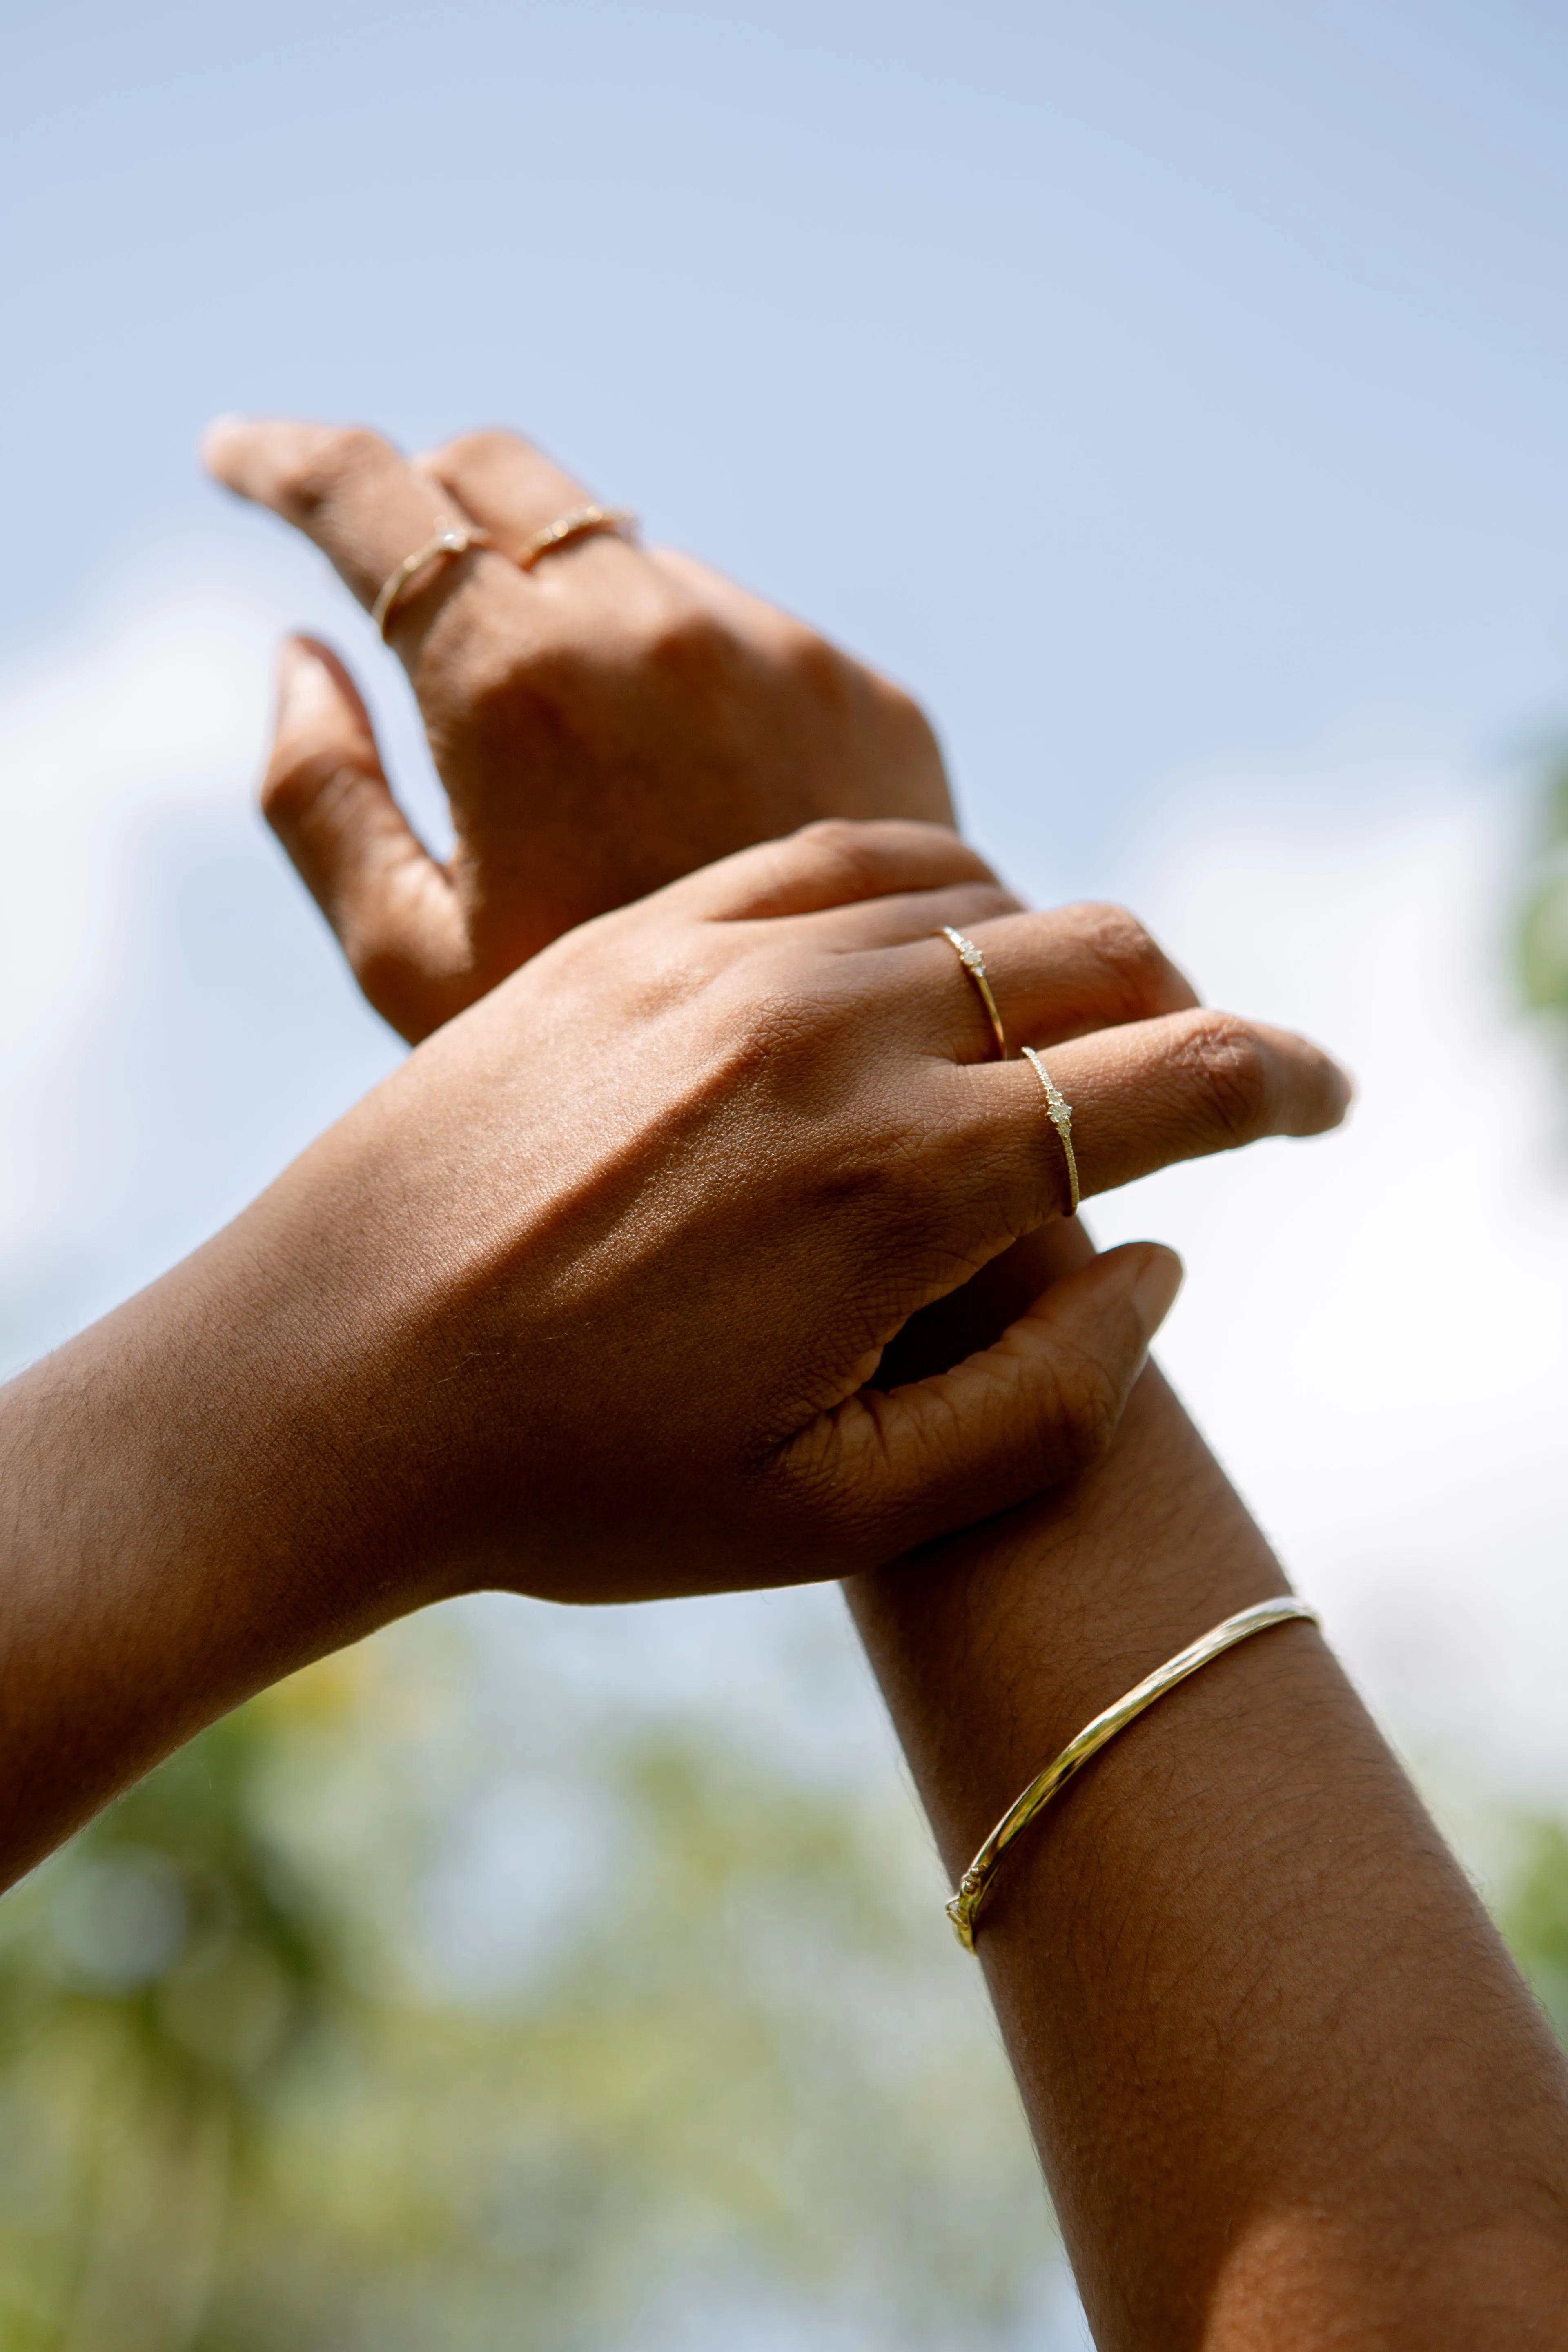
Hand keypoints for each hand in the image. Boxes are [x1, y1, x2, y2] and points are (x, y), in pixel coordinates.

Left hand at [168, 819, 1342, 1605]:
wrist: (326, 1390)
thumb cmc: (579, 1485)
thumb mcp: (841, 1512)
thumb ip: (1046, 1399)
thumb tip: (1158, 1263)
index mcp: (900, 1186)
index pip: (1169, 1079)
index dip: (1282, 1079)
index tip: (1328, 1096)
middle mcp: (828, 1038)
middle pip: (1089, 954)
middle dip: (1190, 1006)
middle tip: (1208, 1074)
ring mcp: (719, 965)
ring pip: (968, 894)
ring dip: (1056, 949)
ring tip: (1067, 1024)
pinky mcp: (630, 941)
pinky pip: (829, 861)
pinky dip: (927, 886)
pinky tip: (938, 937)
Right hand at [205, 420, 951, 1040]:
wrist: (851, 1123)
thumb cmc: (603, 1070)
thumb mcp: (407, 960)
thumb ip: (319, 795)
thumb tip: (303, 657)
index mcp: (514, 681)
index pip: (366, 491)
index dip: (281, 460)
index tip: (238, 456)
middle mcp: (655, 626)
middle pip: (501, 474)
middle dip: (420, 499)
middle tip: (384, 564)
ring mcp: (781, 651)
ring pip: (630, 555)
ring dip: (565, 600)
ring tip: (561, 746)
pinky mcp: (869, 694)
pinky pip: (747, 630)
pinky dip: (681, 667)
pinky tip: (682, 792)